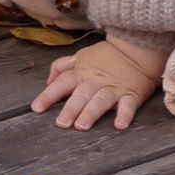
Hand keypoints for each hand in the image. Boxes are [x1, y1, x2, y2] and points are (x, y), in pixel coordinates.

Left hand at [31, 38, 161, 130]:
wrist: (137, 48)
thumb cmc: (107, 55)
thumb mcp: (82, 55)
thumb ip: (63, 66)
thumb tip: (48, 81)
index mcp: (82, 72)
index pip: (62, 83)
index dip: (49, 95)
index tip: (37, 108)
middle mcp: (95, 81)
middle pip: (81, 94)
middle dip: (71, 108)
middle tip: (62, 123)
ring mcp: (113, 88)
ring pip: (100, 100)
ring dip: (91, 112)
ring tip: (82, 126)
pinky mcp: (131, 94)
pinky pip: (128, 105)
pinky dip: (124, 114)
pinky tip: (119, 125)